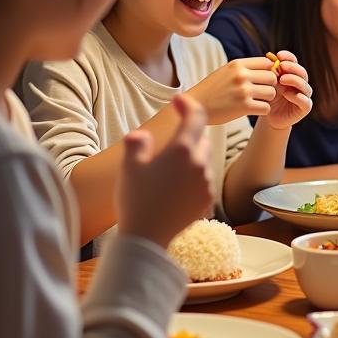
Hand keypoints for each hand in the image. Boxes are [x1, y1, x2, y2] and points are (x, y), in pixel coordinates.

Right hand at [117, 94, 213, 248]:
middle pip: (201, 138)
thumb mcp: (129, 167)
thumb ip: (136, 144)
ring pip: (205, 159)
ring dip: (192, 156)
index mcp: (182, 150)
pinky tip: (176, 186)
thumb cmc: (135, 200)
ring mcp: (207, 182)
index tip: (178, 99)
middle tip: (169, 139)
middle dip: (188, 133)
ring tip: (169, 167)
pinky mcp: (208, 198)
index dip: (188, 104)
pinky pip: (205, 178)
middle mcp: (200, 163)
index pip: (195, 116)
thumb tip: (141, 135)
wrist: (147, 237)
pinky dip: (194, 175)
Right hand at [190, 56, 277, 124]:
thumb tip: (270, 66)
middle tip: (261, 92)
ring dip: (267, 99)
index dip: (269, 71)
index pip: (267, 63)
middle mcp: (241, 75)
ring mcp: (243, 91)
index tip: (264, 80)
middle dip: (269, 86)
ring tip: (256, 101)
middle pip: (272, 78)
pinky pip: (266, 108)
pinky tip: (253, 110)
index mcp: (237, 64)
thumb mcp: (226, 71)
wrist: (194, 106)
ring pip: (272, 93)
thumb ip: (245, 68)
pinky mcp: (243, 106)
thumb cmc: (212, 89)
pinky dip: (262, 110)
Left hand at [265, 51, 312, 129]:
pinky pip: (305, 101)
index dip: (289, 57)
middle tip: (282, 66)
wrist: (269, 116)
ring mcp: (305, 96)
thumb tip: (268, 58)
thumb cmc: (268, 97)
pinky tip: (288, 94)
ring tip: (282, 79)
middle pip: (302, 72)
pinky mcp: (305, 108)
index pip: (294, 62)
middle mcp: (301, 84)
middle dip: (292, 67)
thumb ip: (270, 73)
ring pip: (305, 86)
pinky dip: (298, 97)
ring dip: (294, 80)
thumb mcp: (268, 83)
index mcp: (293, 74)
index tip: (279, 55)